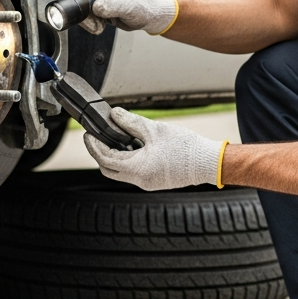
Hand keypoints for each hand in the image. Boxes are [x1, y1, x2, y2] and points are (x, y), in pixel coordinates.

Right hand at [57, 0, 177, 34]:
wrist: (152, 16)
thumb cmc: (147, 6)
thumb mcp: (130, 6)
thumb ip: (113, 6)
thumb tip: (96, 7)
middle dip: (79, 9)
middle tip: (83, 20)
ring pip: (81, 6)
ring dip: (86, 19)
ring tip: (98, 27)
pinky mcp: (100, 6)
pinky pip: (86, 14)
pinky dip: (90, 23)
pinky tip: (100, 26)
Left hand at [84, 107, 225, 190]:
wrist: (208, 162)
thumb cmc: (185, 147)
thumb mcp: (154, 130)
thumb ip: (131, 122)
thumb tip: (114, 115)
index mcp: (137, 169)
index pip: (106, 158)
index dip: (94, 146)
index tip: (89, 134)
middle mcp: (140, 180)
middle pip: (110, 170)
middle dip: (100, 154)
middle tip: (96, 138)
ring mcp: (147, 183)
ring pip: (122, 172)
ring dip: (115, 157)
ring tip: (115, 138)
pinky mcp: (155, 181)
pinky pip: (134, 172)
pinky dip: (128, 160)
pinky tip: (133, 146)